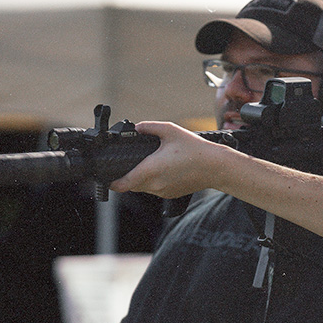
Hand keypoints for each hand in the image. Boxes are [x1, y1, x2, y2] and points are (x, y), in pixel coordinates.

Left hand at [110, 121, 228, 198]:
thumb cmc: (195, 149)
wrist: (215, 167)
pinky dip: (152, 182)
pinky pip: (154, 190)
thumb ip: (149, 127)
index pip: (122, 184)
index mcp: (150, 169)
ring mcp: (163, 192)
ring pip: (142, 188)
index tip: (107, 176)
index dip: (111, 181)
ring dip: (139, 179)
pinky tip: (162, 170)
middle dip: (125, 177)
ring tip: (147, 164)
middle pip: (130, 186)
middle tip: (126, 164)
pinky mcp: (170, 194)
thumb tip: (136, 128)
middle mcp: (155, 184)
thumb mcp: (170, 130)